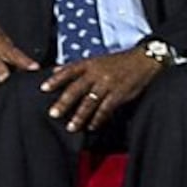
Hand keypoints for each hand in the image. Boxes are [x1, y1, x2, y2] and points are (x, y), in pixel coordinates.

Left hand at [38, 45, 164, 133]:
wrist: (143, 60)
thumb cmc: (118, 61)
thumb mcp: (96, 59)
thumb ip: (77, 66)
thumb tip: (56, 69)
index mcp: (90, 63)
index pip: (69, 70)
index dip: (55, 79)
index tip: (43, 88)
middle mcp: (97, 73)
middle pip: (77, 88)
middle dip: (64, 102)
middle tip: (53, 114)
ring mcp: (108, 84)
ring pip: (90, 102)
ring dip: (79, 116)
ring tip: (71, 127)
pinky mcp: (119, 94)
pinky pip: (105, 109)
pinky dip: (98, 119)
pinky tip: (91, 126)